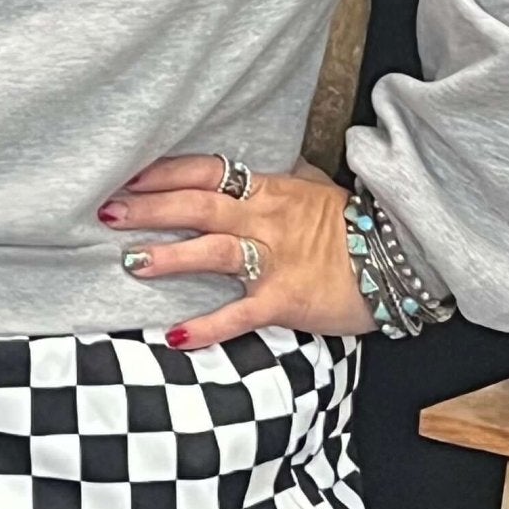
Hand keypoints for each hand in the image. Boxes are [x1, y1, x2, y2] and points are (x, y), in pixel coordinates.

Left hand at [100, 154, 374, 350]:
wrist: (402, 259)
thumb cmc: (351, 226)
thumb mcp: (309, 189)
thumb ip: (270, 182)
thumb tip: (235, 173)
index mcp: (265, 189)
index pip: (202, 171)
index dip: (160, 173)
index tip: (123, 174)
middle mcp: (264, 218)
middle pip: (195, 205)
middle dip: (148, 207)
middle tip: (106, 210)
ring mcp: (275, 258)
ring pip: (213, 251)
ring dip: (169, 256)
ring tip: (129, 261)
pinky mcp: (286, 300)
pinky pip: (241, 314)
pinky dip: (207, 326)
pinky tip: (175, 336)